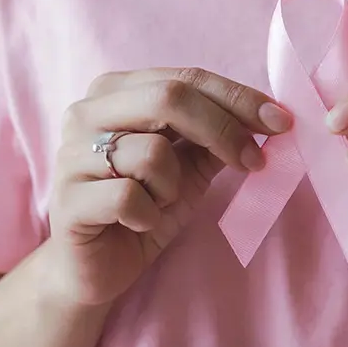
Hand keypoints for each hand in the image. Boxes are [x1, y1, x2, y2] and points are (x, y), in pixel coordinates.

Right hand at [47, 68, 291, 306]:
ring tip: (159, 203)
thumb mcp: (189, 167)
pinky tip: (138, 224)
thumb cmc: (143, 208)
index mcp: (115, 91)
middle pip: (168, 97)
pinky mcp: (66, 199)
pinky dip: (149, 215)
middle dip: (223, 129)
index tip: (281, 122)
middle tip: (254, 161)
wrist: (95, 268)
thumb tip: (269, 118)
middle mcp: (86, 113)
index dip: (237, 97)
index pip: (185, 78)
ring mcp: (71, 154)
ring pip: (152, 152)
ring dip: (173, 187)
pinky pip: (129, 197)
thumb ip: (216, 137)